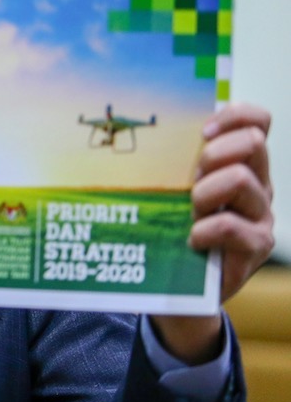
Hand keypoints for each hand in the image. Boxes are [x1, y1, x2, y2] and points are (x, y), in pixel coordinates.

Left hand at [151, 102, 272, 362]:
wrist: (182, 286)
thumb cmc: (174, 227)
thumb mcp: (174, 188)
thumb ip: (174, 161)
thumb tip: (141, 129)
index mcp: (241, 163)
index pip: (258, 120)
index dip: (234, 115)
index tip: (201, 131)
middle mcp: (258, 183)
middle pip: (253, 141)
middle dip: (213, 153)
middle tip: (191, 178)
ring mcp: (261, 214)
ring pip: (241, 179)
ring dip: (205, 192)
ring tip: (191, 211)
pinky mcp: (257, 244)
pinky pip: (232, 225)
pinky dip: (206, 230)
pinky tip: (193, 239)